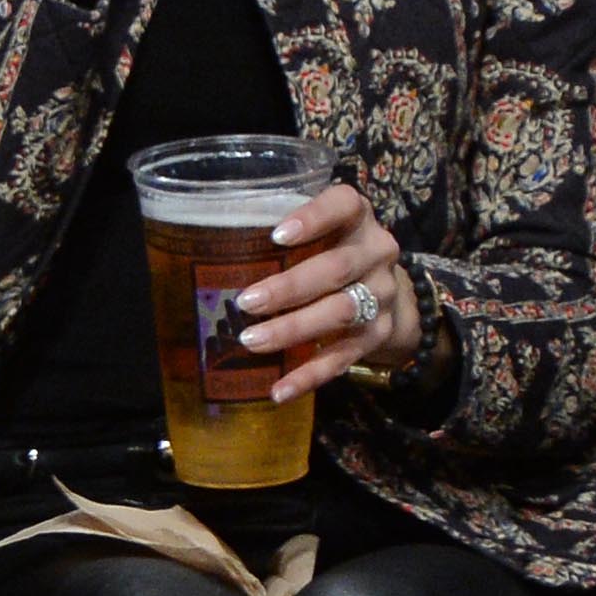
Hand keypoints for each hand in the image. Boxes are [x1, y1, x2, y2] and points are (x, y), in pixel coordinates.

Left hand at [230, 185, 421, 402]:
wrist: (392, 291)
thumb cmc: (330, 248)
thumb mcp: (317, 228)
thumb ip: (277, 227)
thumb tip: (204, 239)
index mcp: (358, 216)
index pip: (343, 205)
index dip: (313, 219)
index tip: (275, 235)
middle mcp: (376, 252)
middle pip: (335, 269)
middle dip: (289, 288)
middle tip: (246, 302)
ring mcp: (382, 295)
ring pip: (340, 313)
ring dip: (293, 329)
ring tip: (251, 340)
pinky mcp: (378, 335)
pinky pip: (343, 358)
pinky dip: (309, 376)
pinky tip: (278, 390)